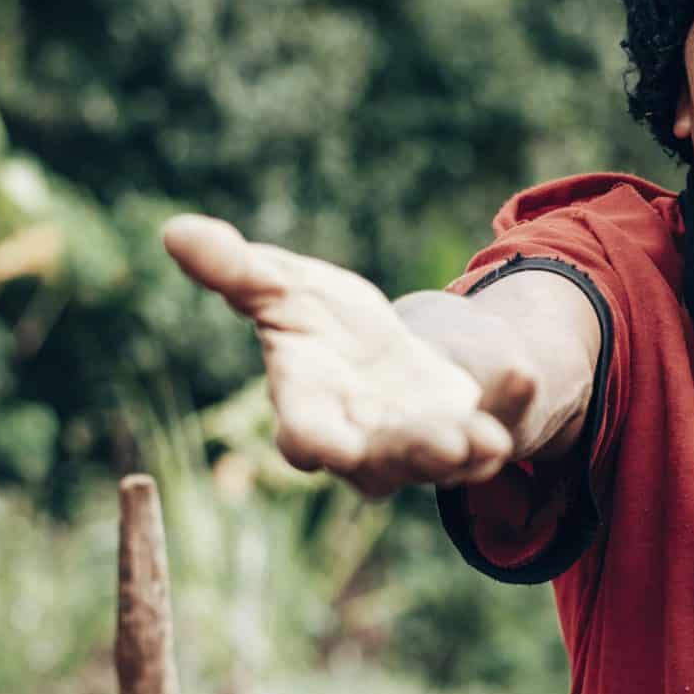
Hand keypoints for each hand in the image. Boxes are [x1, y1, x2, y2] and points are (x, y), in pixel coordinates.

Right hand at [161, 215, 525, 496]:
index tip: (320, 444)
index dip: (312, 442)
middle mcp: (364, 443)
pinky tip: (521, 383)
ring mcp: (420, 447)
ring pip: (438, 464)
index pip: (304, 438)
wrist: (396, 347)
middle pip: (379, 464)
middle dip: (407, 454)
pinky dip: (508, 409)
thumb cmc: (324, 326)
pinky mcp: (469, 433)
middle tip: (438, 444)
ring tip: (484, 440)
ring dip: (461, 453)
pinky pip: (493, 428)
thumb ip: (235, 270)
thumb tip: (172, 229)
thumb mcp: (284, 288)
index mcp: (310, 412)